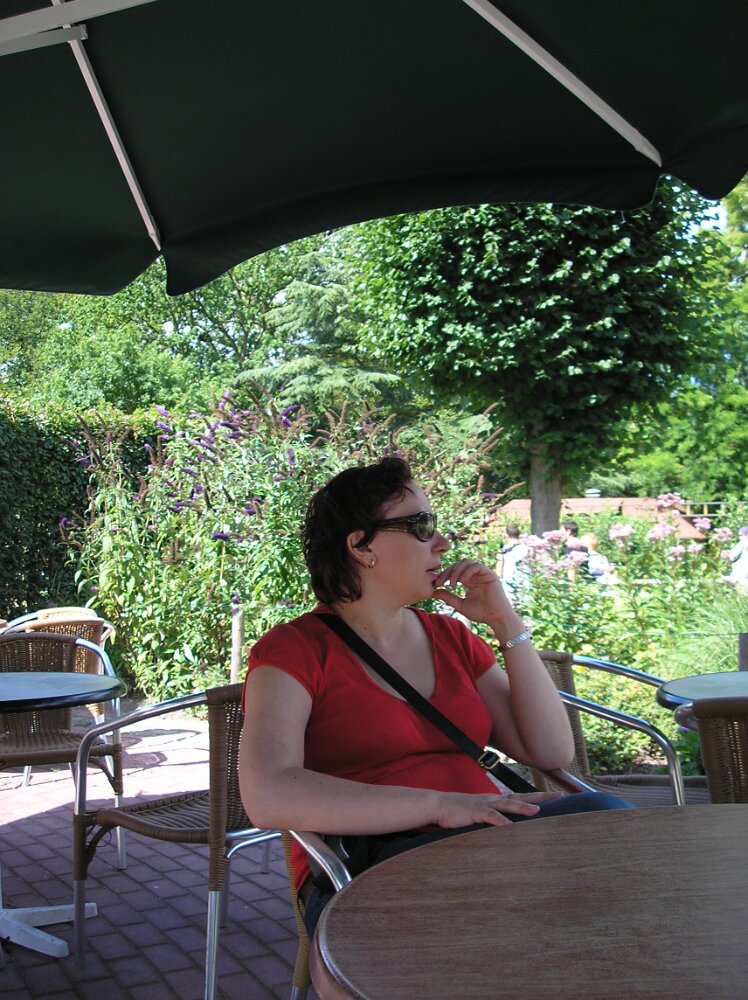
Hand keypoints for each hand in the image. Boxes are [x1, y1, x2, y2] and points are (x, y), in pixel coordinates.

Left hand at [432, 559, 511, 625]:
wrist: (496, 618)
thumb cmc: (481, 613)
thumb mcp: (460, 605)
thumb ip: (448, 597)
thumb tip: (433, 592)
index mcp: (468, 580)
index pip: (454, 571)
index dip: (444, 575)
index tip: (436, 584)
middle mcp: (475, 575)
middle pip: (458, 564)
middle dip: (448, 572)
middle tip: (441, 582)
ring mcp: (482, 573)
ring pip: (466, 562)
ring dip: (457, 571)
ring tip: (453, 583)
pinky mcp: (489, 574)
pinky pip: (477, 566)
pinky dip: (467, 571)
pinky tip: (462, 581)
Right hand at [434, 790, 563, 828]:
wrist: (438, 806)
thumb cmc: (458, 813)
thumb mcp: (479, 816)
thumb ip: (492, 821)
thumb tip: (506, 832)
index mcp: (495, 801)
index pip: (520, 797)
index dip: (538, 797)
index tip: (555, 796)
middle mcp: (493, 799)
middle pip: (521, 796)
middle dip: (540, 797)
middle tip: (558, 796)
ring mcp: (484, 804)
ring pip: (507, 804)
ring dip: (522, 808)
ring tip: (537, 811)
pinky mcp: (475, 811)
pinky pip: (490, 816)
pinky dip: (500, 821)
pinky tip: (509, 826)